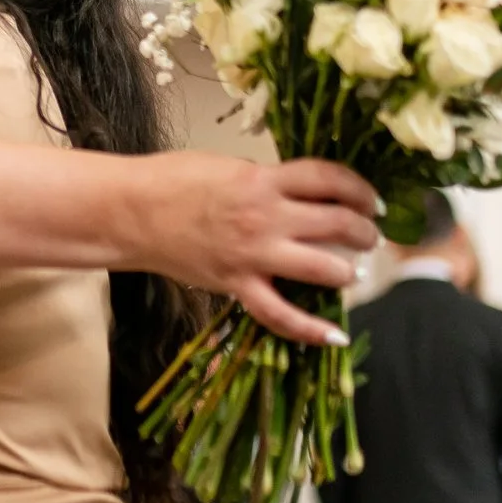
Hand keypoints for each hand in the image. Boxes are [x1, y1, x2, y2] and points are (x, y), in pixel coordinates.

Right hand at [141, 154, 377, 344]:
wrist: (130, 212)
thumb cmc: (171, 180)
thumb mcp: (226, 165)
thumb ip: (264, 179)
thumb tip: (292, 192)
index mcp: (263, 180)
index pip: (329, 179)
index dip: (360, 189)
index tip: (371, 200)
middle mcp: (266, 217)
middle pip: (336, 223)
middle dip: (363, 231)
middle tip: (369, 236)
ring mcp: (253, 255)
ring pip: (321, 268)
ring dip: (347, 271)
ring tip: (352, 272)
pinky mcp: (236, 285)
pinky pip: (280, 314)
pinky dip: (310, 329)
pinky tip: (336, 336)